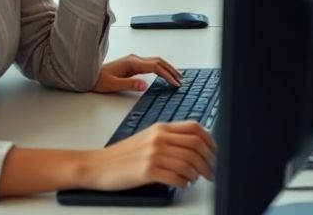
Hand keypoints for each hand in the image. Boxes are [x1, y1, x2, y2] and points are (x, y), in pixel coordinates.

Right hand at [80, 122, 215, 190]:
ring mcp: (153, 154)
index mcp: (161, 128)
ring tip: (197, 179)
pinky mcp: (147, 171)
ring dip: (198, 173)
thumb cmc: (123, 154)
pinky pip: (175, 176)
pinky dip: (184, 182)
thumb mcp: (147, 137)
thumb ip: (168, 137)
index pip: (195, 128)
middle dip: (208, 161)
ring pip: (188, 162)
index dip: (210, 141)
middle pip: (195, 146)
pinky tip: (184, 184)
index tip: (215, 152)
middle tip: (212, 171)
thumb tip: (194, 146)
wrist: (98, 165)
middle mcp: (159, 138)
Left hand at [94, 54, 181, 92]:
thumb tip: (145, 84)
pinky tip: (164, 74)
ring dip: (167, 68)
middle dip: (171, 70)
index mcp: (131, 63)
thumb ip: (129, 84)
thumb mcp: (113, 85)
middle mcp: (134, 59)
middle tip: (180, 80)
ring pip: (156, 61)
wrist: (88, 75)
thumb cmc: (98, 80)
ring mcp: (134, 60)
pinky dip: (161, 68)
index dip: (167, 74)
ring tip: (176, 77)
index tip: (175, 83)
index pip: (155, 67)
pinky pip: (151, 64)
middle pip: (158, 61)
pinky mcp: (133, 64)